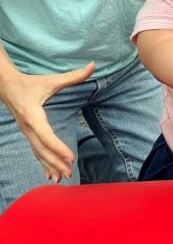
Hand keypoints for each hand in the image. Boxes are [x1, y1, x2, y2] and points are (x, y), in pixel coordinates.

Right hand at [0, 62, 95, 181]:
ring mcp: (26, 133)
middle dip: (56, 162)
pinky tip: (50, 175)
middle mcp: (28, 127)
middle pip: (42, 149)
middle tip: (70, 173)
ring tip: (62, 177)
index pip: (47, 136)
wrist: (6, 86)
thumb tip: (93, 66)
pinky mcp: (27, 134)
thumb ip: (74, 75)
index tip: (70, 157)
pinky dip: (43, 163)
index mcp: (33, 116)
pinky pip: (36, 152)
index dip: (58, 148)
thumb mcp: (51, 80)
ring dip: (50, 165)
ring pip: (38, 153)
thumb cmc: (30, 83)